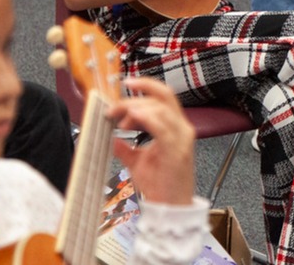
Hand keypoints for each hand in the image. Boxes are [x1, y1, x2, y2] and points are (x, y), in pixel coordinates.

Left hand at [110, 77, 195, 205]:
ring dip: (136, 109)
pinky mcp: (176, 150)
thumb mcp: (137, 161)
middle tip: (112, 110)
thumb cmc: (159, 185)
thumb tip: (110, 138)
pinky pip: (162, 127)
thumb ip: (125, 147)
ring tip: (119, 120)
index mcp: (175, 127)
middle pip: (161, 97)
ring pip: (161, 108)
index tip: (123, 86)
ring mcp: (182, 138)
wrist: (170, 208)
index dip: (145, 86)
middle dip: (133, 99)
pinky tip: (132, 118)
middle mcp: (182, 128)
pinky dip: (147, 118)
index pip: (163, 96)